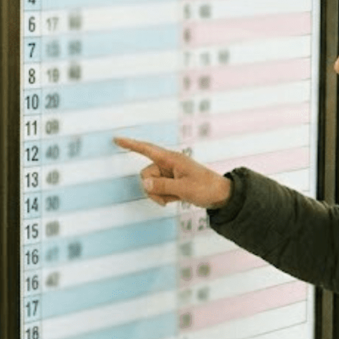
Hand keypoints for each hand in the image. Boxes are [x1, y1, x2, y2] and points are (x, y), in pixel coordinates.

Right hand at [114, 137, 231, 208]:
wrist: (222, 196)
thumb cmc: (206, 188)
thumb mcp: (184, 188)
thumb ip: (162, 186)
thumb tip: (144, 184)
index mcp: (172, 159)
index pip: (147, 149)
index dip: (131, 145)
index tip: (116, 139)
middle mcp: (169, 165)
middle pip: (146, 174)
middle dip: (152, 188)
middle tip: (168, 196)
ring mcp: (170, 174)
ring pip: (151, 185)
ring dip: (159, 194)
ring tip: (175, 198)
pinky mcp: (172, 183)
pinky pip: (159, 190)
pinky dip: (164, 196)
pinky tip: (176, 199)